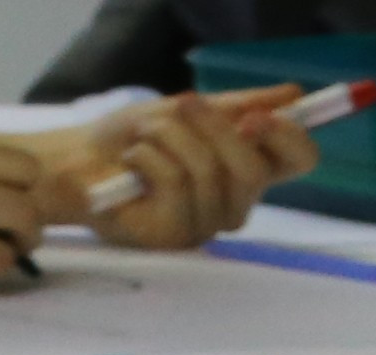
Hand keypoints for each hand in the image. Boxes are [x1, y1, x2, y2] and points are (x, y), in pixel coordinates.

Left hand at [47, 88, 323, 251]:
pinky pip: (175, 184)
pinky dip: (148, 156)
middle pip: (255, 170)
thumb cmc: (132, 140)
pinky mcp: (173, 236)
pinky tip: (131, 163)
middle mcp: (234, 202)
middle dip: (215, 127)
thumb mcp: (186, 111)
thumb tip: (291, 96)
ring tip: (144, 137)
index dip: (289, 137)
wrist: (77, 162)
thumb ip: (238, 105)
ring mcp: (206, 225)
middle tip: (183, 104)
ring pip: (209, 172)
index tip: (259, 116)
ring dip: (170, 137)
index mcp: (246, 169)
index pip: (298, 160)